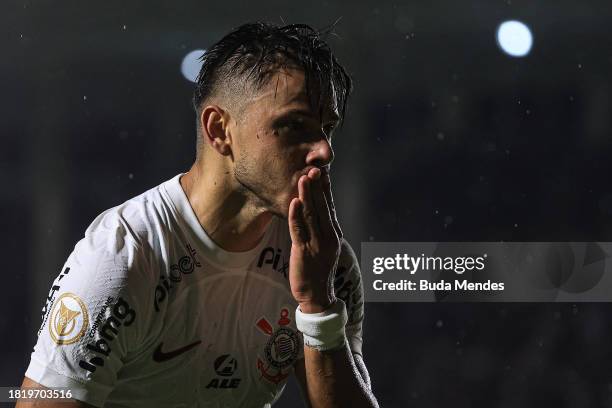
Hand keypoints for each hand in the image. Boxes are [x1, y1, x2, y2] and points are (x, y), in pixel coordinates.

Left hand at [288, 167, 342, 312]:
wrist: (318, 295)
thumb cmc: (318, 270)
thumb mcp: (324, 247)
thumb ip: (321, 229)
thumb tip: (316, 212)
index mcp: (334, 233)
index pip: (329, 206)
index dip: (325, 189)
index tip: (323, 172)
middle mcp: (329, 236)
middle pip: (322, 207)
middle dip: (317, 187)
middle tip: (314, 169)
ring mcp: (317, 243)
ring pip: (311, 215)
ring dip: (307, 195)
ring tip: (304, 178)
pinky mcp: (304, 251)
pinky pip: (299, 230)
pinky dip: (296, 215)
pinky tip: (294, 202)